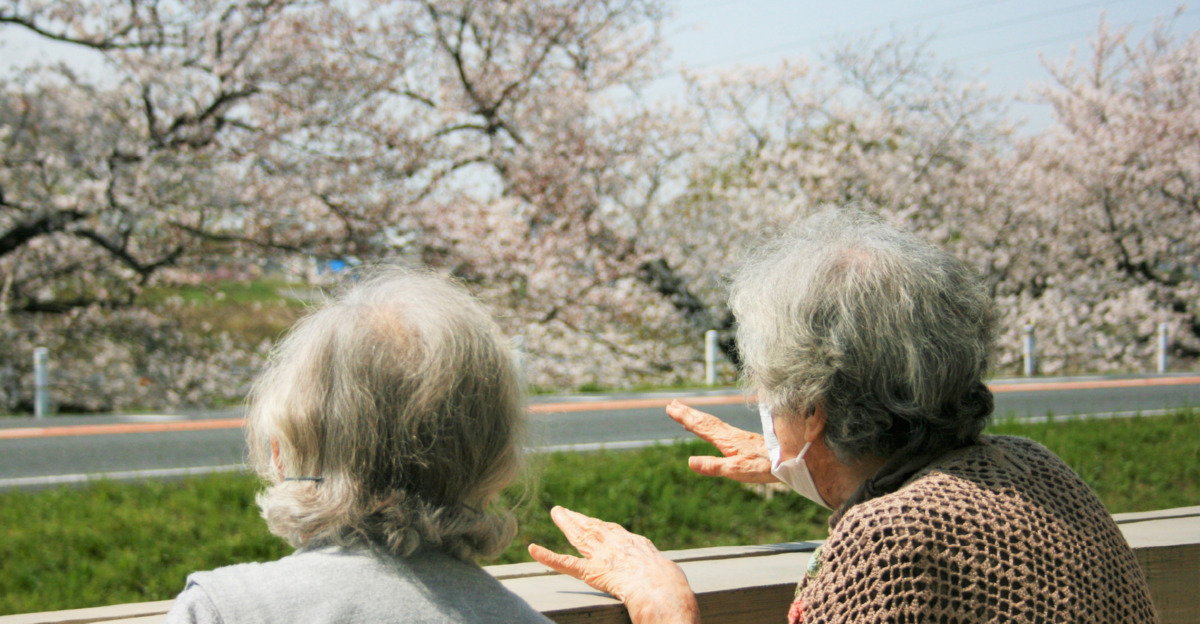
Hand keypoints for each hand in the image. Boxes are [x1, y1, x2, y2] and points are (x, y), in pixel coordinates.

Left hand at [528, 506, 699, 623]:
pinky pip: (566, 563)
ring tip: (556, 512)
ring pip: (580, 536)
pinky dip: (548, 556)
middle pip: (595, 528)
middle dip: (580, 518)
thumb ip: (661, 574)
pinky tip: (533, 549)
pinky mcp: (592, 571)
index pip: (615, 533)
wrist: (665, 589)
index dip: (602, 527)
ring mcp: (604, 556)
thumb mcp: (669, 577)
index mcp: (637, 546)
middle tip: (566, 510)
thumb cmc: (673, 588)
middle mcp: (618, 545)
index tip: (594, 521)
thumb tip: (666, 579)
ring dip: (566, 524)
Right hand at [666, 400, 775, 483]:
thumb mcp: (737, 470)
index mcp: (726, 440)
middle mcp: (731, 435)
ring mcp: (738, 436)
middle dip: (688, 413)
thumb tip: (690, 461)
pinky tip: (711, 430)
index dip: (685, 417)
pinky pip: (721, 428)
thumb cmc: (765, 467)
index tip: (670, 408)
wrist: (792, 458)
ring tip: (685, 414)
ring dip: (697, 417)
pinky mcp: (746, 440)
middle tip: (672, 404)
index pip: (701, 426)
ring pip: (713, 423)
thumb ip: (714, 466)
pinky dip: (710, 425)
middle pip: (705, 420)